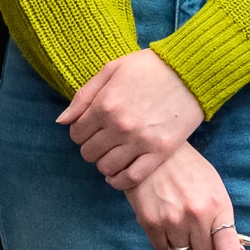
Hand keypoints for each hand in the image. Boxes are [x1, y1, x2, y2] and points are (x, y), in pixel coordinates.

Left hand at [61, 48, 203, 189]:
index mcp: (104, 105)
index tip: (88, 130)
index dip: (79, 133)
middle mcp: (119, 126)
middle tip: (100, 142)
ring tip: (111, 155)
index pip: (76, 133)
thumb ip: (83, 97)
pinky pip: (133, 177)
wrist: (188, 73)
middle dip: (90, 148)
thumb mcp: (109, 71)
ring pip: (107, 167)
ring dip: (104, 163)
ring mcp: (140, 141)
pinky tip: (119, 174)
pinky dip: (120, 181)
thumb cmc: (147, 68)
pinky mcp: (161, 152)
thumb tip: (61, 121)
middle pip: (89, 153)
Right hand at [127, 142, 239, 249]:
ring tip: (179, 229)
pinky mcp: (148, 220)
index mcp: (216, 207)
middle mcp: (195, 217)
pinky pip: (161, 248)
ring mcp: (171, 220)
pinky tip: (165, 225)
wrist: (152, 148)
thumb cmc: (187, 167)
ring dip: (183, 247)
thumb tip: (229, 249)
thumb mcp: (214, 188)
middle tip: (200, 244)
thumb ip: (221, 219)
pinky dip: (165, 242)